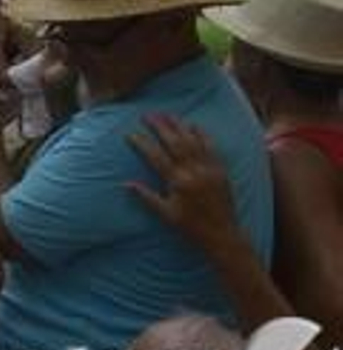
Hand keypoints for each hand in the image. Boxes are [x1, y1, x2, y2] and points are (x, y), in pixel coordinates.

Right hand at [127, 114, 241, 257]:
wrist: (223, 235)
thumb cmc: (191, 227)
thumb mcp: (166, 214)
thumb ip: (146, 197)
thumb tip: (125, 183)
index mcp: (179, 182)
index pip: (156, 157)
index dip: (142, 143)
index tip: (130, 133)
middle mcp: (194, 172)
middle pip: (175, 142)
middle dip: (160, 126)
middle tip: (147, 115)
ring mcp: (209, 169)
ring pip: (193, 140)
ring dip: (179, 125)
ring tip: (166, 114)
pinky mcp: (221, 170)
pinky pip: (211, 147)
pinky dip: (202, 134)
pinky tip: (193, 125)